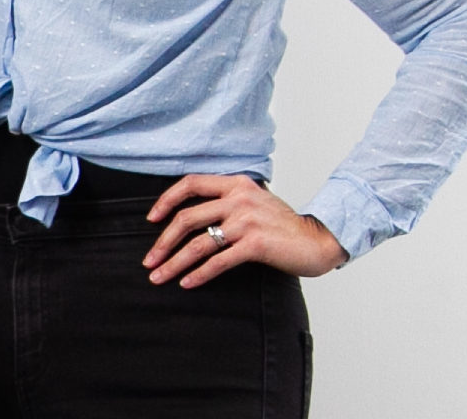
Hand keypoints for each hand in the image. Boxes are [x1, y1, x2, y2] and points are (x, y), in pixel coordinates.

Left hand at [141, 174, 347, 288]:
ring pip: (198, 243)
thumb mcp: (254, 200)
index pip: (191, 184)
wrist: (317, 240)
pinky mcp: (255, 244)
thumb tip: (190, 215)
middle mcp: (239, 198)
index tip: (151, 220)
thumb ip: (227, 200)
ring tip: (159, 276)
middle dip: (163, 242)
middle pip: (187, 218)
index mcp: (236, 183)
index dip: (166, 201)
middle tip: (149, 260)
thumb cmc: (283, 225)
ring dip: (174, 262)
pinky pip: (218, 261)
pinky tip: (187, 283)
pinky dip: (199, 273)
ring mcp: (247, 221)